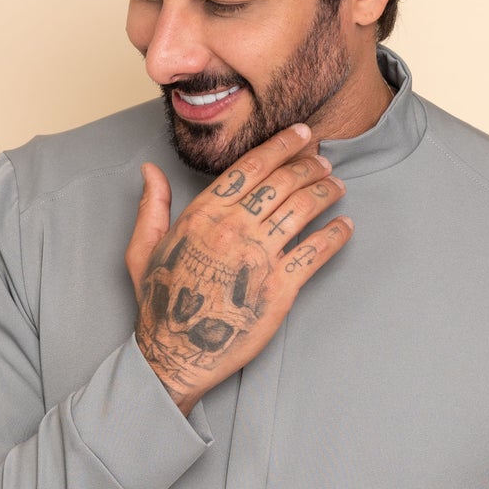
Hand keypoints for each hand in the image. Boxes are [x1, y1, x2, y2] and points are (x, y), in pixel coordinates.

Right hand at [125, 125, 352, 414]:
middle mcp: (233, 229)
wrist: (176, 353)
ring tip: (336, 186)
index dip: (281, 146)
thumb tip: (150, 171)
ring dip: (325, 192)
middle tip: (323, 161)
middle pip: (282, 183)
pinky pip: (316, 252)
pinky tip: (345, 226)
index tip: (301, 135)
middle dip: (308, 165)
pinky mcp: (280, 288)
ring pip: (303, 210)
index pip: (250, 167)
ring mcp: (258, 258)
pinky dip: (335, 235)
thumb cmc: (160, 304)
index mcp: (202, 215)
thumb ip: (152, 207)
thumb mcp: (143, 250)